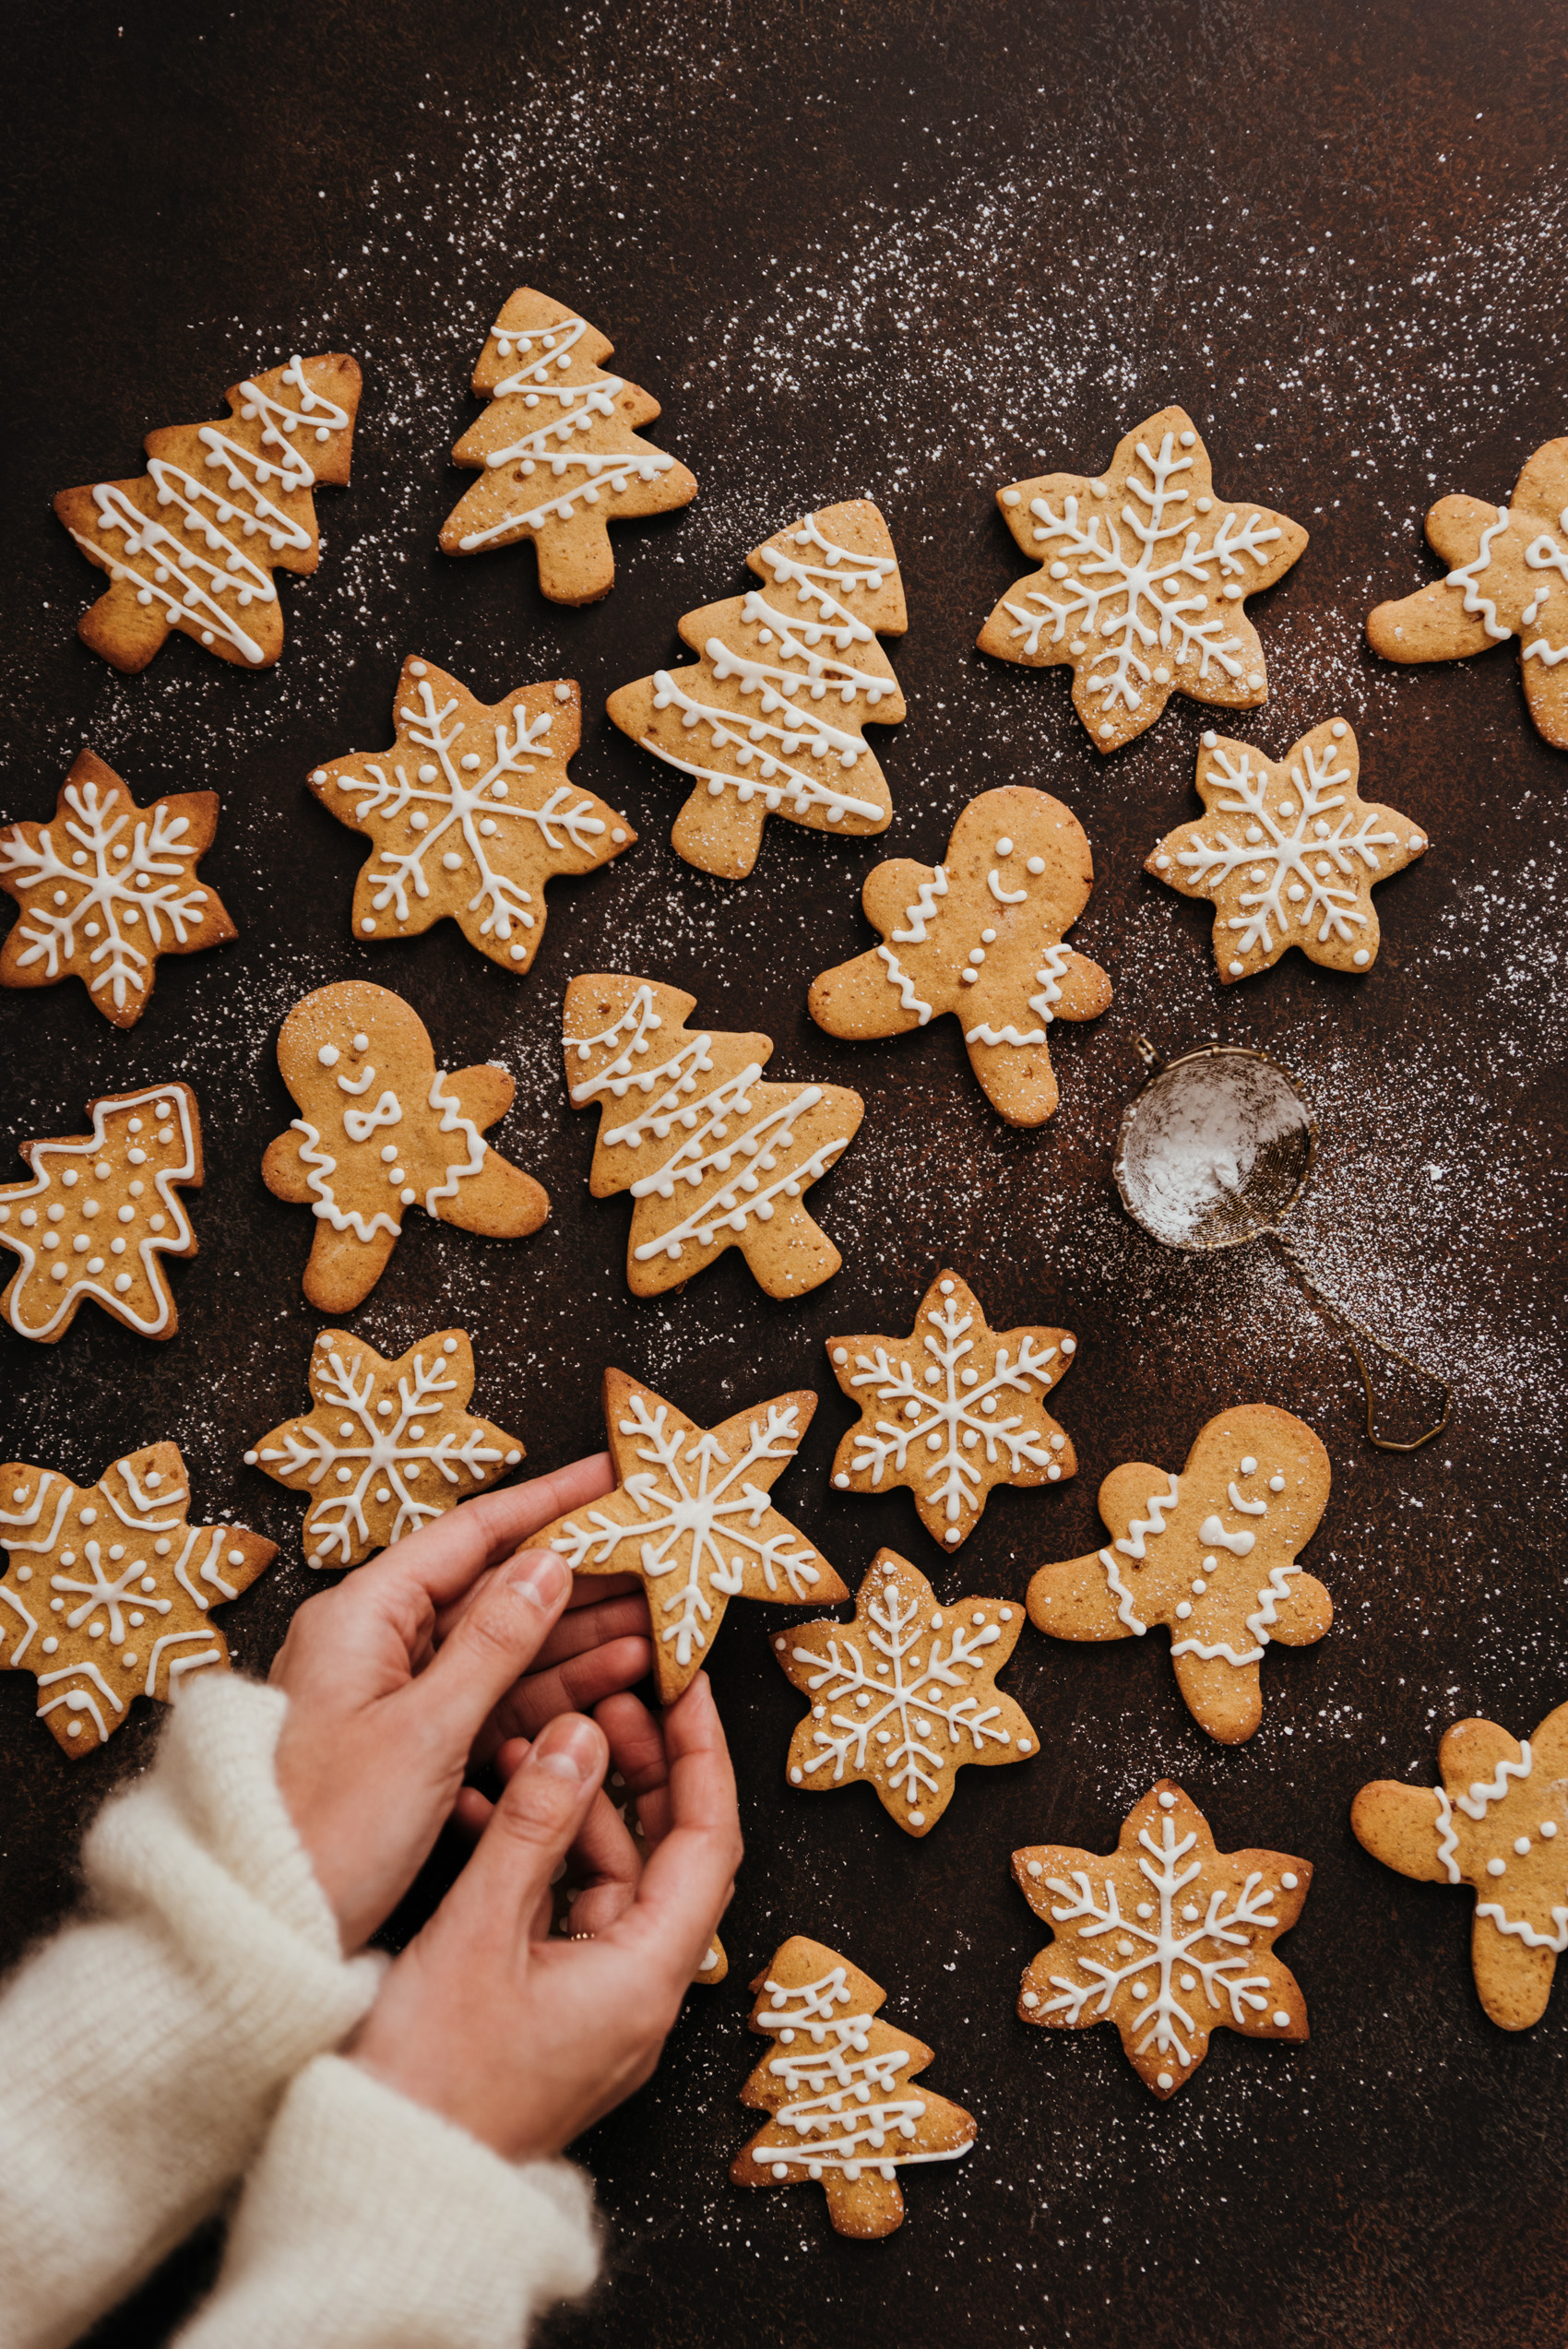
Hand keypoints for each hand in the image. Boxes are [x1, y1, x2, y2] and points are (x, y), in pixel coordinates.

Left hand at [270, 1456, 651, 1951]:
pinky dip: (552, 1691)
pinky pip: (495, 1699)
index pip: (473, 1534)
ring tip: (654, 1624)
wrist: (262, 1929)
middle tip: (655, 1555)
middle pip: (495, 1587)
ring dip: (579, 1637)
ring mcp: (396, 1694)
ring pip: (505, 1647)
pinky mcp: (411, 1744)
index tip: (613, 1477)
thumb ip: (495, 1642)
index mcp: (363, 1617)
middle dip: (580, 1575)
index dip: (549, 1503)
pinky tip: (612, 1681)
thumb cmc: (323, 1832)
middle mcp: (377, 1643)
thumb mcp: (424, 1732)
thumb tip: (549, 1562)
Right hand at [350, 1674, 742, 2160]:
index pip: (707, 1841)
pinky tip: (491, 1807)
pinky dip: (539, 1855)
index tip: (684, 1685)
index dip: (700, 1754)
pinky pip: (565, 1912)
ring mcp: (597, 2006)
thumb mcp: (480, 1931)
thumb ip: (535, 1827)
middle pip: (667, 1855)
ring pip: (609, 1878)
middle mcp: (638, 1993)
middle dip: (641, 1768)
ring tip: (534, 1737)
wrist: (379, 2186)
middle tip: (611, 1696)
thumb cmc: (427, 2080)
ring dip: (577, 1807)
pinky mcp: (553, 2013)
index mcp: (645, 1978)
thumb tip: (579, 1738)